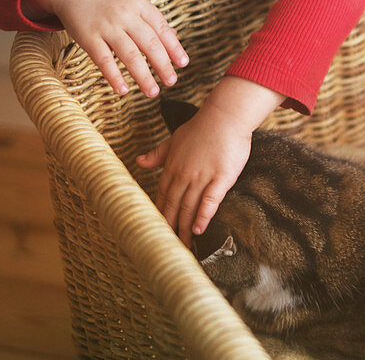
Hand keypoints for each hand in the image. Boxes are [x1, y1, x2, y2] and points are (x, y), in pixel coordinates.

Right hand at [25, 0, 187, 96]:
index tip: (183, 64)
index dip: (174, 47)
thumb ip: (151, 17)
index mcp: (140, 4)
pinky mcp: (88, 37)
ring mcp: (107, 26)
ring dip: (143, 76)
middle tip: (172, 81)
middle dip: (163, 65)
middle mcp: (126, 15)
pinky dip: (114, 76)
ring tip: (152, 92)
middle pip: (150, 44)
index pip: (162, 29)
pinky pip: (103, 59)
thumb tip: (174, 37)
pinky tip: (123, 90)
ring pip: (130, 55)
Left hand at [136, 77, 282, 246]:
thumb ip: (158, 154)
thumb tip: (139, 161)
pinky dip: (203, 216)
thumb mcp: (175, 139)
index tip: (156, 231)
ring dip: (185, 228)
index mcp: (172, 167)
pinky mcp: (220, 178)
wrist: (225, 116)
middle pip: (174, 206)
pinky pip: (210, 200)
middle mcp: (183, 174)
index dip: (159, 214)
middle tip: (168, 247)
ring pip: (189, 207)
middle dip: (170, 228)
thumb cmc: (202, 127)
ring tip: (184, 246)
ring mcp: (201, 177)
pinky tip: (200, 229)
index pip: (162, 196)